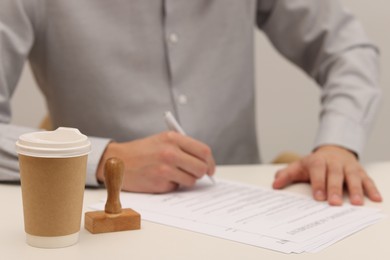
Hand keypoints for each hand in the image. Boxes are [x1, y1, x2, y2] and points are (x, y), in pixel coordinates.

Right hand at [96, 131, 215, 192]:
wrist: (118, 160)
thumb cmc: (143, 150)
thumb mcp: (162, 139)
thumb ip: (183, 147)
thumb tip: (205, 162)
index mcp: (172, 138)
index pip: (203, 151)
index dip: (210, 162)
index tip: (210, 168)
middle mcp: (170, 152)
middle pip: (201, 168)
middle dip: (201, 173)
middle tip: (195, 173)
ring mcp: (164, 169)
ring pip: (191, 180)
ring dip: (186, 180)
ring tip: (173, 173)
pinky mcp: (159, 183)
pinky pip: (177, 187)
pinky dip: (172, 185)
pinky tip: (161, 178)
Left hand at [272, 145, 381, 204]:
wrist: (333, 151)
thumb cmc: (314, 164)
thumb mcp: (298, 166)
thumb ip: (286, 174)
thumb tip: (274, 184)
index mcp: (318, 161)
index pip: (318, 170)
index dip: (318, 182)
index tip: (318, 197)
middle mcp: (334, 162)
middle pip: (336, 174)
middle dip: (335, 188)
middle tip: (334, 203)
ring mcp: (348, 166)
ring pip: (353, 176)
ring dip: (356, 189)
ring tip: (356, 203)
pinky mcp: (360, 171)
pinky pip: (367, 179)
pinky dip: (372, 189)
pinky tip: (375, 199)